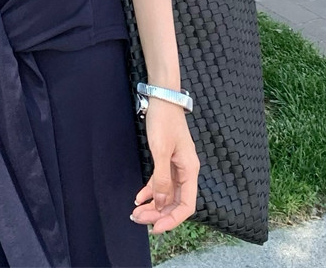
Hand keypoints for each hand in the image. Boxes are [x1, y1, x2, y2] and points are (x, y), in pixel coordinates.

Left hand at [130, 100, 200, 233]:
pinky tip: (139, 197)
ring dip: (153, 205)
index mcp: (190, 171)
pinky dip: (150, 191)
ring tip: (136, 212)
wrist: (162, 98)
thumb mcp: (160, 150)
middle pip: (175, 202)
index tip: (156, 228)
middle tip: (139, 219)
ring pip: (167, 194)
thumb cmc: (164, 121)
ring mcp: (177, 166)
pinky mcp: (167, 160)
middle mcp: (185, 171)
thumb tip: (160, 203)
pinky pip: (160, 182)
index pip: (186, 205)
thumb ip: (161, 178)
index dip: (172, 219)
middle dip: (158, 214)